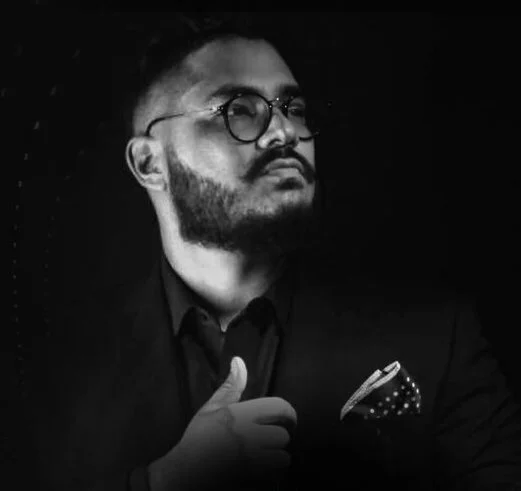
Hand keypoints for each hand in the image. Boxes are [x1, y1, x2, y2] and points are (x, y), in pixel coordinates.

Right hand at [148, 356, 296, 490]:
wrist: (184, 474)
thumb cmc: (198, 438)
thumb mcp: (212, 408)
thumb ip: (231, 386)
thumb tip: (238, 360)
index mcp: (243, 416)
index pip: (281, 408)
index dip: (289, 414)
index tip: (287, 420)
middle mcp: (250, 437)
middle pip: (283, 437)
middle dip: (277, 440)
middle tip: (266, 441)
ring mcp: (252, 462)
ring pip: (282, 459)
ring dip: (276, 459)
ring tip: (262, 457)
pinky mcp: (252, 480)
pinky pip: (274, 478)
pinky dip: (269, 475)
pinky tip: (256, 472)